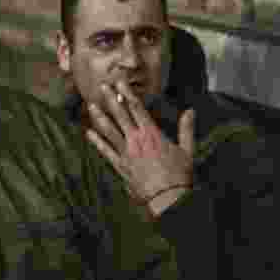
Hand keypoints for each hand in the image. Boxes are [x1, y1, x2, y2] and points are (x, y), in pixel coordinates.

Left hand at [85, 80, 194, 218]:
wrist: (167, 198)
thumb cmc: (179, 175)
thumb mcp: (187, 150)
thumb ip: (186, 129)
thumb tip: (190, 111)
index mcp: (152, 134)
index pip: (137, 108)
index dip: (127, 93)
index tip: (120, 82)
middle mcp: (136, 140)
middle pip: (120, 115)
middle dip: (111, 99)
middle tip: (102, 86)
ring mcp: (126, 152)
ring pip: (109, 130)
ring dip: (100, 116)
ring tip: (91, 105)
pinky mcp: (120, 166)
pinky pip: (105, 151)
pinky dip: (96, 141)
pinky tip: (88, 133)